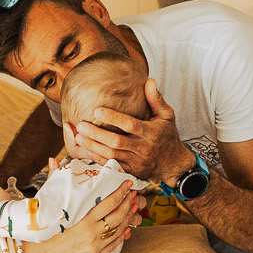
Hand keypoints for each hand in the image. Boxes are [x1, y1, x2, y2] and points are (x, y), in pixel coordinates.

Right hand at [35, 182, 144, 252]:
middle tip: (133, 194)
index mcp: (83, 221)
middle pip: (118, 216)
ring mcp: (94, 247)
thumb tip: (53, 159)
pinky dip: (121, 235)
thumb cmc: (42, 229)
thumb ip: (54, 181)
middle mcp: (92, 234)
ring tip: (133, 207)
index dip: (120, 193)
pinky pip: (113, 245)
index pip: (108, 204)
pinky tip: (126, 228)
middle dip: (128, 203)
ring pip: (118, 230)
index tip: (128, 184)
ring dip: (128, 218)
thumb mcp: (48, 205)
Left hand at [66, 79, 191, 185]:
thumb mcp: (167, 116)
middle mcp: (143, 149)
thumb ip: (156, 99)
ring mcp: (136, 162)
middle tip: (81, 124)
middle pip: (116, 142)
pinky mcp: (131, 171)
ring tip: (79, 136)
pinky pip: (111, 165)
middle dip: (97, 134)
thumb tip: (150, 81)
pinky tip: (87, 148)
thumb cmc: (167, 135)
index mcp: (151, 133)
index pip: (130, 125)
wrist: (173, 164)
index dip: (113, 118)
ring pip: (111, 155)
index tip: (97, 110)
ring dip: (93, 146)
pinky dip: (97, 158)